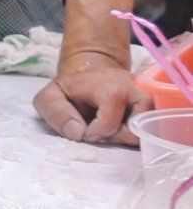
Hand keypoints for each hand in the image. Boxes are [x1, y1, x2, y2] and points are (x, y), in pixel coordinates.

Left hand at [32, 51, 150, 144]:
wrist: (91, 72)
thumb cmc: (71, 88)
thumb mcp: (50, 97)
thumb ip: (56, 113)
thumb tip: (78, 133)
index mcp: (111, 88)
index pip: (110, 124)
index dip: (95, 132)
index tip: (85, 128)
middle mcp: (138, 92)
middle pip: (136, 131)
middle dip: (116, 136)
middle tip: (100, 128)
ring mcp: (151, 99)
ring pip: (149, 132)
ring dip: (128, 136)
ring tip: (111, 126)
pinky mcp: (157, 107)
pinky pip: (155, 130)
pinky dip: (138, 134)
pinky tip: (122, 127)